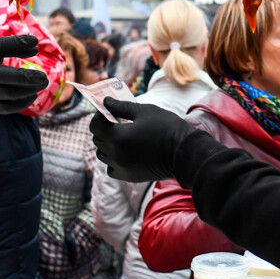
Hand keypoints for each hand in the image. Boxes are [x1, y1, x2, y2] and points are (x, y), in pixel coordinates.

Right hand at [0, 35, 48, 114]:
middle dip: (30, 79)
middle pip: (11, 79)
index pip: (4, 51)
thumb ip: (12, 45)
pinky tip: (31, 96)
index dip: (21, 46)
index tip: (37, 42)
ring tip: (41, 85)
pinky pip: (6, 108)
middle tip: (45, 78)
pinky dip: (21, 103)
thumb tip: (36, 46)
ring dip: (29, 91)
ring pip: (11, 95)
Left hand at [91, 98, 213, 182]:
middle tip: (116, 121)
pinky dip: (113, 161)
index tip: (109, 112)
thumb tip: (106, 102)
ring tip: (122, 137)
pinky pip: (111, 169)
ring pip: (102, 155)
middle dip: (103, 129)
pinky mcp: (129, 177)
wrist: (184, 152)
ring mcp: (121, 168)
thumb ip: (121, 107)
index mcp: (117, 137)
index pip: (94, 126)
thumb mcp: (144, 111)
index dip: (100, 116)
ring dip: (107, 145)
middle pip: (97, 140)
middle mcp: (115, 155)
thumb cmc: (166, 127)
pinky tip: (125, 153)